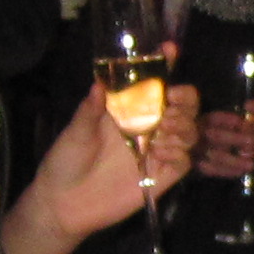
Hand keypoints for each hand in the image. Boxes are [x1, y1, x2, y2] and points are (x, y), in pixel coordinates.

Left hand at [21, 80, 182, 243]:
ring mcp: (156, 152)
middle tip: (170, 102)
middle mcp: (147, 127)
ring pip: (190, 130)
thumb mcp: (75, 132)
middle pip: (184, 105)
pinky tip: (159, 153)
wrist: (63, 204)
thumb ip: (90, 109)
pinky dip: (179, 153)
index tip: (170, 49)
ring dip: (183, 125)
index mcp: (127, 110)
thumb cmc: (65, 162)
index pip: (153, 83)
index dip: (165, 64)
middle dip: (184, 98)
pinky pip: (184, 161)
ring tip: (162, 130)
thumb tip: (99, 83)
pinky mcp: (160, 177)